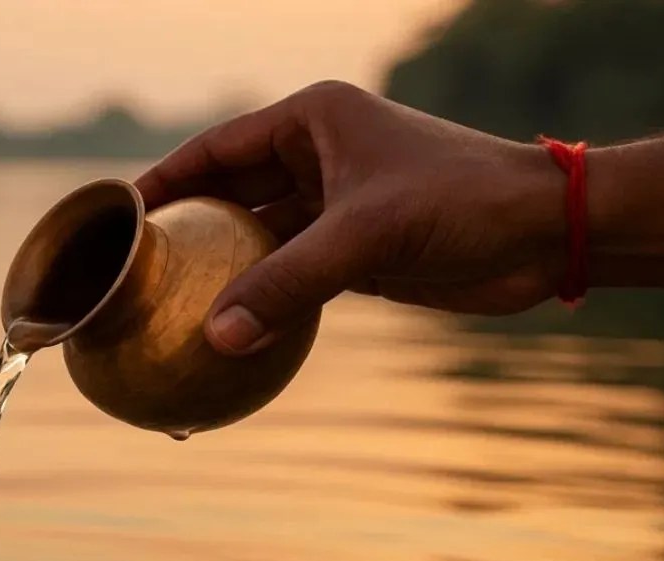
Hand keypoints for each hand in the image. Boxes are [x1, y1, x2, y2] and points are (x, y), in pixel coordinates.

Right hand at [135, 80, 566, 354]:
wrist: (543, 232)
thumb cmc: (462, 201)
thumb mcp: (367, 236)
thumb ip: (290, 284)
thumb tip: (218, 337)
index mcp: (312, 121)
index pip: (217, 148)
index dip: (166, 181)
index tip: (120, 218)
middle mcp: (318, 157)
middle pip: (233, 196)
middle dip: (191, 233)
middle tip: (138, 275)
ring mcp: (337, 207)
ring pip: (262, 242)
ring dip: (227, 274)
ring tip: (172, 310)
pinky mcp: (358, 253)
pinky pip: (294, 277)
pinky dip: (265, 302)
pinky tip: (231, 332)